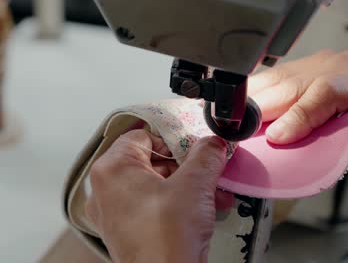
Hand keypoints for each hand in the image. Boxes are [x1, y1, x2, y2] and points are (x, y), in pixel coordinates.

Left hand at [86, 130, 231, 262]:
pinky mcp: (129, 230)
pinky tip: (203, 209)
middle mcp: (107, 190)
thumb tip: (211, 144)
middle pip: (152, 161)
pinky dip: (179, 203)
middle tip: (207, 170)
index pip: (145, 136)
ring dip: (188, 186)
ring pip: (156, 184)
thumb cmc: (165, 240)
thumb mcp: (194, 184)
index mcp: (112, 169)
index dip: (174, 140)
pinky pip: (155, 205)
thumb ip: (205, 155)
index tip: (195, 147)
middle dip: (187, 166)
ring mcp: (116, 212)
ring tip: (212, 192)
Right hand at [249, 50, 347, 176]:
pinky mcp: (306, 67)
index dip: (297, 114)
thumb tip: (286, 148)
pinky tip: (247, 111)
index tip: (277, 137)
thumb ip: (329, 150)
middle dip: (263, 109)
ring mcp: (322, 64)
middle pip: (293, 83)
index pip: (325, 92)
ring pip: (278, 78)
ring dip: (255, 101)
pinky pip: (275, 78)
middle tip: (240, 134)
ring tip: (238, 124)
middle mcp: (341, 68)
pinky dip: (259, 95)